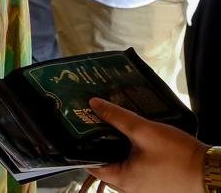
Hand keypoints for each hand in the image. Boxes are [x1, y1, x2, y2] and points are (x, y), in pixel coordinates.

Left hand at [86, 98, 205, 191]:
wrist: (212, 172)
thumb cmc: (179, 156)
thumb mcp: (145, 131)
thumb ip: (118, 117)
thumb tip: (94, 104)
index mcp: (123, 180)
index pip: (91, 164)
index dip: (83, 146)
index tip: (80, 128)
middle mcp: (131, 189)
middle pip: (107, 164)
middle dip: (103, 144)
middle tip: (98, 122)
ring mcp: (145, 188)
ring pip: (124, 166)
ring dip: (120, 149)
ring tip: (117, 127)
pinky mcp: (157, 184)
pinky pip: (138, 169)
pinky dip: (134, 155)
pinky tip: (137, 140)